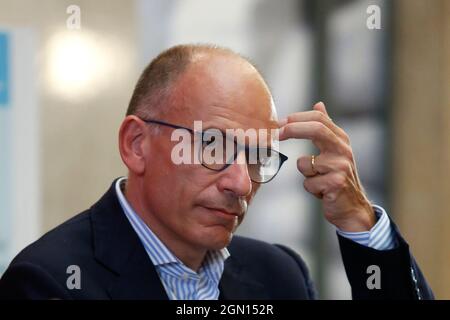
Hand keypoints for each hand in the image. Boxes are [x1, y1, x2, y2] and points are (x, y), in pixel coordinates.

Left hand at [278, 102, 375, 231]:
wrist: (353, 208)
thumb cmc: (337, 177)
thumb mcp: (333, 150)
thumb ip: (325, 127)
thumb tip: (318, 104)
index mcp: (340, 139)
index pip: (318, 119)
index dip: (296, 118)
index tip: (278, 124)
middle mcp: (343, 150)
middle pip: (317, 129)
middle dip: (293, 129)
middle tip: (276, 135)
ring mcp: (341, 166)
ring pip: (304, 163)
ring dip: (305, 174)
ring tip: (317, 180)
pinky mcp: (336, 183)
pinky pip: (308, 183)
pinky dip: (310, 188)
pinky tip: (322, 192)